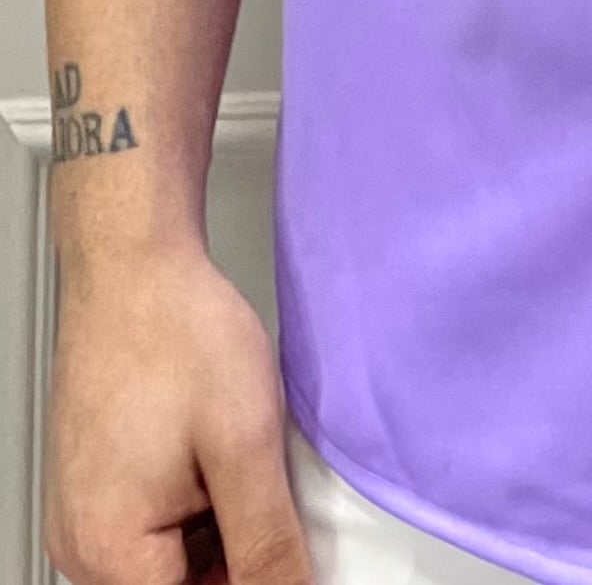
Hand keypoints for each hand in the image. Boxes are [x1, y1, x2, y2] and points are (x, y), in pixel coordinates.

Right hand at [43, 236, 313, 584]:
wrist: (134, 264)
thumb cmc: (175, 333)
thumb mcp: (244, 445)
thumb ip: (267, 543)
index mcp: (109, 554)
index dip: (257, 583)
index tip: (281, 539)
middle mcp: (84, 547)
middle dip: (239, 556)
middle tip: (270, 488)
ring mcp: (88, 517)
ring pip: (175, 562)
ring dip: (223, 529)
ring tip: (243, 459)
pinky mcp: (100, 488)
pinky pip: (158, 527)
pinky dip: (202, 502)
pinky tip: (223, 453)